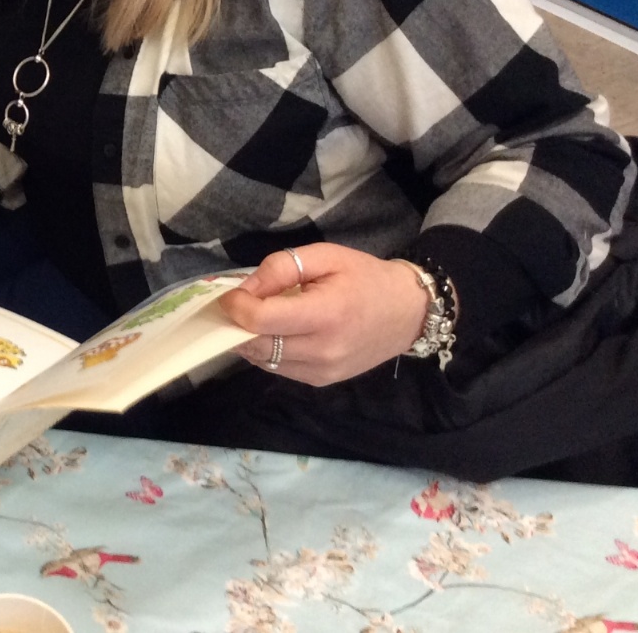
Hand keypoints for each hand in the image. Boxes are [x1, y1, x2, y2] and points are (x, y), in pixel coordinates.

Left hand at [216, 243, 429, 385]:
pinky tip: (274, 333)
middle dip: (235, 324)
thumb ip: (281, 268)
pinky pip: (279, 369)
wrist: (408, 312)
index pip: (261, 320)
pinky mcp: (322, 381)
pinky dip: (266, 351)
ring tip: (253, 317)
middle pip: (256, 345)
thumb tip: (245, 289)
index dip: (235, 306)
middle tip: (234, 305)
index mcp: (326, 314)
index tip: (229, 293)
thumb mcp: (325, 256)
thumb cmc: (365, 277)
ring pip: (263, 360)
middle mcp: (323, 350)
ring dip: (248, 340)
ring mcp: (323, 371)